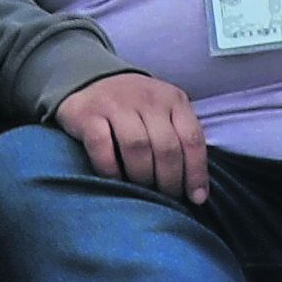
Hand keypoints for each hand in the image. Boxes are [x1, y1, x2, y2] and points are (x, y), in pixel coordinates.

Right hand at [53, 68, 209, 205]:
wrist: (90, 81)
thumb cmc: (136, 110)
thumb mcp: (165, 116)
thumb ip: (180, 142)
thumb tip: (196, 193)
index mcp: (173, 99)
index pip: (192, 139)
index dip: (196, 173)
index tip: (195, 199)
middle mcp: (147, 97)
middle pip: (166, 146)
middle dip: (169, 180)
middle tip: (165, 198)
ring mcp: (115, 103)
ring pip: (136, 146)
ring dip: (142, 176)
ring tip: (143, 192)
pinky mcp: (86, 113)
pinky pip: (102, 146)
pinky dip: (110, 170)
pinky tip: (115, 181)